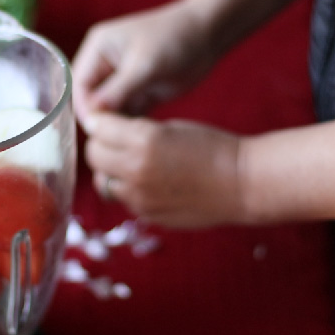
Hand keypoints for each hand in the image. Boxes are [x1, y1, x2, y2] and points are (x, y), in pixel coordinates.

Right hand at [72, 0, 213, 129]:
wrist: (209, 35)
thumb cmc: (175, 39)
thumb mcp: (144, 65)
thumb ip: (116, 91)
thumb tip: (91, 118)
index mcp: (98, 49)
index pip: (79, 85)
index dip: (85, 110)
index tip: (97, 131)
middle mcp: (105, 65)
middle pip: (91, 101)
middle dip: (99, 121)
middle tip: (112, 142)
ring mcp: (122, 81)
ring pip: (109, 111)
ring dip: (115, 127)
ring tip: (127, 143)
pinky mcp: (139, 94)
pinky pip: (127, 115)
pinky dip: (130, 127)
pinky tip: (137, 140)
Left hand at [84, 112, 245, 227]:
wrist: (241, 183)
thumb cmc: (212, 147)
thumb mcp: (170, 127)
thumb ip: (134, 131)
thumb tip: (104, 132)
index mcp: (143, 140)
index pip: (98, 128)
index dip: (101, 122)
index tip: (106, 120)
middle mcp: (135, 169)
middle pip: (93, 155)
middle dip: (101, 145)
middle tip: (115, 141)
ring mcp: (139, 196)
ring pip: (102, 181)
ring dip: (110, 170)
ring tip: (131, 163)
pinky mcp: (146, 214)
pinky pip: (122, 198)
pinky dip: (127, 188)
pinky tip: (148, 181)